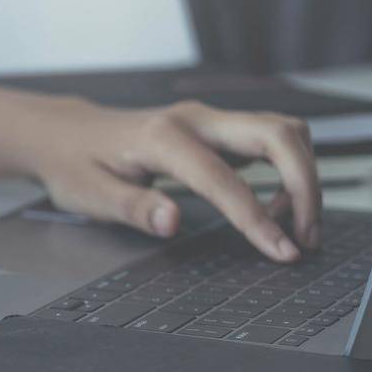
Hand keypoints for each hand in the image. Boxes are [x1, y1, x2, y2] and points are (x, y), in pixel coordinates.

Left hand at [31, 100, 319, 261]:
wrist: (65, 134)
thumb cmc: (75, 164)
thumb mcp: (90, 195)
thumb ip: (133, 207)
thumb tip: (171, 221)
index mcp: (162, 138)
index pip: (223, 180)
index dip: (257, 218)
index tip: (282, 251)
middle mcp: (194, 120)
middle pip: (277, 133)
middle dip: (306, 183)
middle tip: (306, 236)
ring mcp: (208, 120)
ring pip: (282, 132)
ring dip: (302, 176)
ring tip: (292, 227)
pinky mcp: (216, 130)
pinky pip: (271, 140)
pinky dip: (288, 171)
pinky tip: (274, 208)